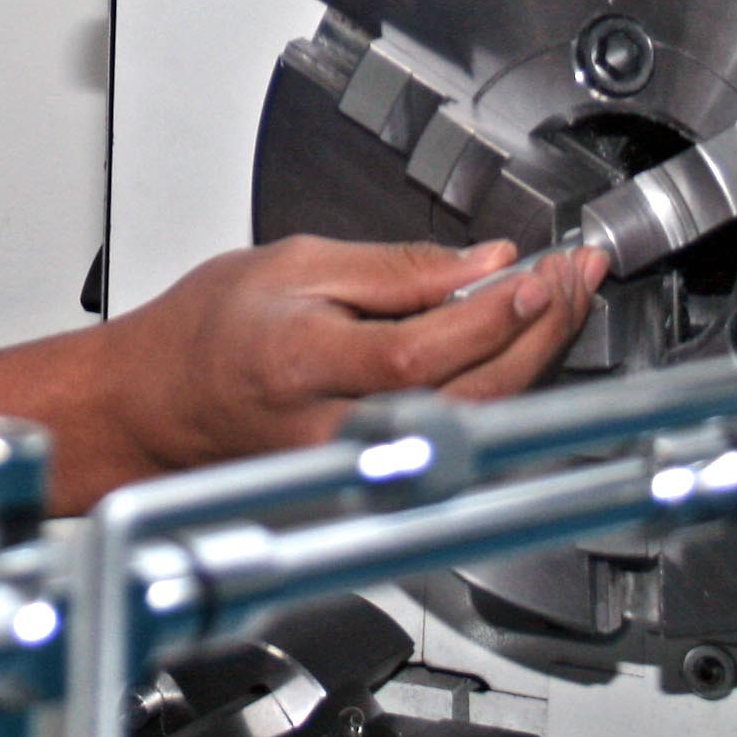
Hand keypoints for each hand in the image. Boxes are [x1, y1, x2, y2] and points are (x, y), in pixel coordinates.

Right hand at [95, 236, 607, 485]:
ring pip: (479, 418)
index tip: (538, 271)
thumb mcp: (292, 264)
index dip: (493, 314)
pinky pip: (462, 429)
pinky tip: (525, 339)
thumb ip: (392, 269)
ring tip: (565, 296)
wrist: (161, 405)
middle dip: (540, 331)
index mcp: (305, 364)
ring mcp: (363, 461)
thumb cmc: (210, 333)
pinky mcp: (382, 472)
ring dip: (536, 354)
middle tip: (575, 275)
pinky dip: (506, 381)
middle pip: (469, 394)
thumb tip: (480, 265)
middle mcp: (339, 428)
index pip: (422, 348)